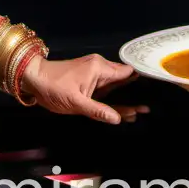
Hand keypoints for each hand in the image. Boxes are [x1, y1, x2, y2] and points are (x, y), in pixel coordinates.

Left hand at [21, 54, 148, 124]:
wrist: (32, 79)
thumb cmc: (52, 87)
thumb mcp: (75, 102)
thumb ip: (98, 110)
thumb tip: (118, 119)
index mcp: (99, 69)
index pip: (127, 73)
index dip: (142, 80)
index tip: (156, 89)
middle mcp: (100, 68)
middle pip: (124, 80)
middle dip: (137, 92)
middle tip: (152, 106)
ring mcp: (94, 75)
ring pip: (116, 87)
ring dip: (127, 98)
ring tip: (144, 111)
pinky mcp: (88, 82)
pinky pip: (106, 90)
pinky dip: (115, 99)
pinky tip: (125, 111)